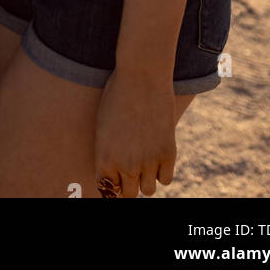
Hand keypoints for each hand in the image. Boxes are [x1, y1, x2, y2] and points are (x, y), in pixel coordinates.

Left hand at [94, 69, 177, 197]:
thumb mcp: (102, 124)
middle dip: (128, 182)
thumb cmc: (117, 94)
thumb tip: (110, 172)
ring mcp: (148, 162)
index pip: (107, 189)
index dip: (112, 181)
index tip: (116, 175)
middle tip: (131, 165)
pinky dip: (162, 172)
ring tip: (144, 160)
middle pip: (128, 193)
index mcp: (104, 159)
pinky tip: (158, 154)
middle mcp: (125, 166)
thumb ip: (106, 152)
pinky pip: (166, 179)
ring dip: (145, 179)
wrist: (141, 76)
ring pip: (147, 190)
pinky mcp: (168, 154)